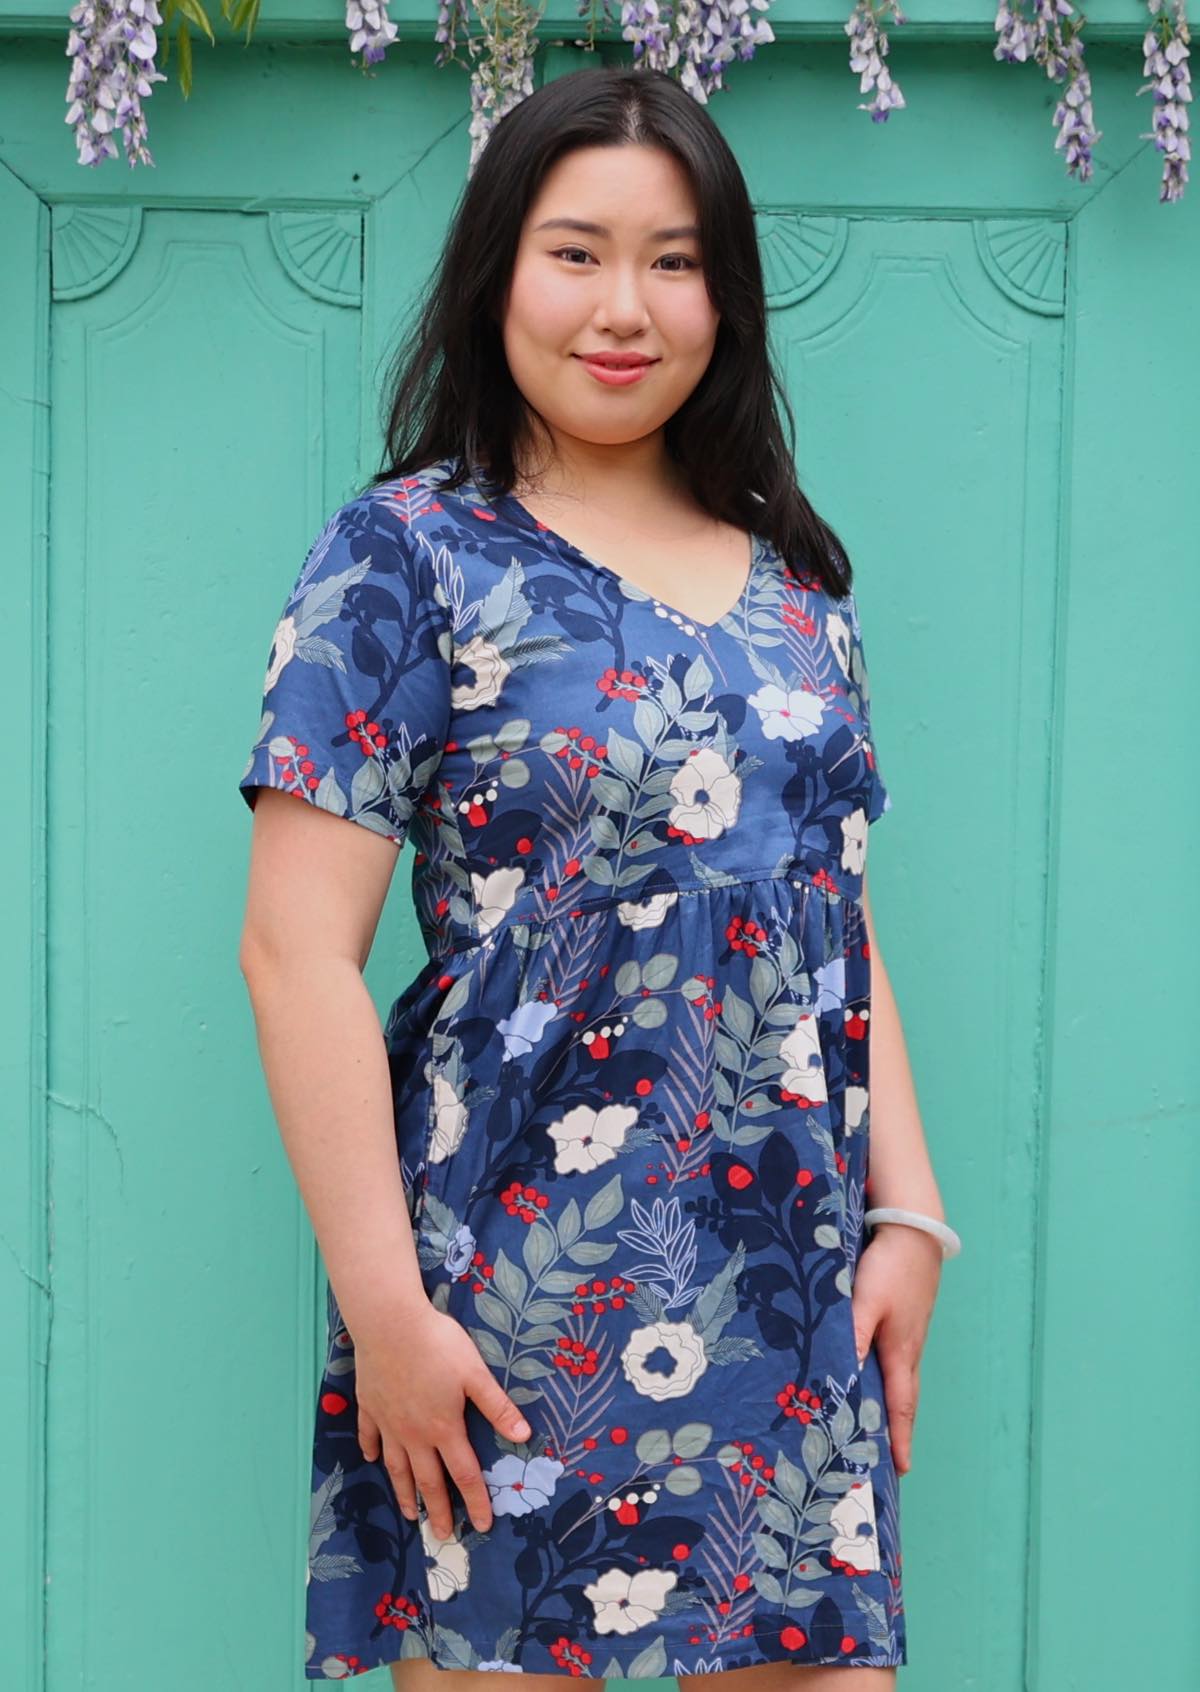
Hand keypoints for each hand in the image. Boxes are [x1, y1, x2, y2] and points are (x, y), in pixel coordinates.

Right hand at [351, 1298, 531, 1538]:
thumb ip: (497, 1406)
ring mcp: (388, 1423)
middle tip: (443, 1536)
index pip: (464, 1474)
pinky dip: (372, 1451)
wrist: (389, 1324)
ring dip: (404, 1492)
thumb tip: (524, 1435)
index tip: (482, 1526)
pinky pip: (370, 1436)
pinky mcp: (369, 1406)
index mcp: (444, 1428)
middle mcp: (414, 1434)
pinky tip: (372, 1460)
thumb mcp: (475, 1374)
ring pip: (397, 1467)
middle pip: (428, 1480)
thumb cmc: (438, 1345)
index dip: (476, 1501)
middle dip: (438, 1510)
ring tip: (410, 1514)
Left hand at [851, 1222, 942, 1476]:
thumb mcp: (866, 1302)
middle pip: (902, 1397)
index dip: (900, 1439)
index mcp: (901, 1352)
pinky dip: (886, 1376)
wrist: (913, 1229)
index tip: (902, 1471)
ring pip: (897, 1377)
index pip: (900, 1406)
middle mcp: (908, 1348)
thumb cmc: (890, 1267)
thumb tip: (845, 1378)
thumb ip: (854, 1336)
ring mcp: (908, 1332)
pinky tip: (873, 1374)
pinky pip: (895, 1358)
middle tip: (887, 1460)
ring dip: (889, 1403)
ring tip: (877, 1427)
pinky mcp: (903, 1317)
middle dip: (896, 1429)